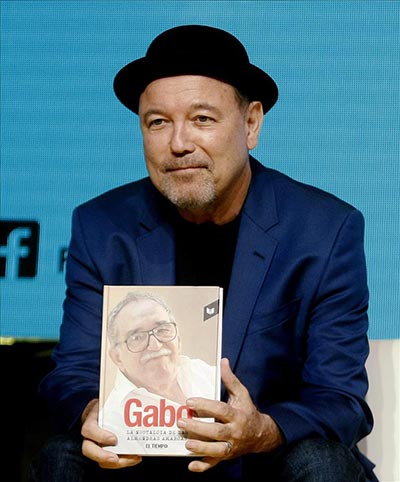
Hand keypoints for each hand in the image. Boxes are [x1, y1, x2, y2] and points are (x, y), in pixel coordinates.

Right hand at [81, 399, 141, 468]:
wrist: (102, 410)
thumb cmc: (107, 404)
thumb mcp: (109, 399)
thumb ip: (120, 396)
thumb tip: (141, 390)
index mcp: (91, 421)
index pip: (88, 430)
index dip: (100, 436)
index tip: (114, 439)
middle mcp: (90, 436)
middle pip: (89, 450)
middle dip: (103, 456)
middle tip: (116, 458)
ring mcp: (96, 445)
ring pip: (101, 460)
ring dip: (118, 462)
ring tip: (134, 458)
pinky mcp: (105, 451)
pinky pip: (111, 460)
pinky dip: (124, 460)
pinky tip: (137, 457)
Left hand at [177, 357, 283, 472]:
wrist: (261, 435)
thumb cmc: (247, 411)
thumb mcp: (241, 394)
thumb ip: (230, 379)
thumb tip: (223, 361)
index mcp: (237, 415)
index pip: (220, 410)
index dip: (205, 406)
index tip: (190, 402)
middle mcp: (234, 432)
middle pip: (216, 432)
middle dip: (198, 428)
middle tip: (181, 422)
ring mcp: (230, 447)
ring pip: (216, 450)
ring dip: (201, 447)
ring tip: (186, 443)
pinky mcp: (227, 457)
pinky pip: (215, 463)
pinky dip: (203, 466)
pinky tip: (191, 465)